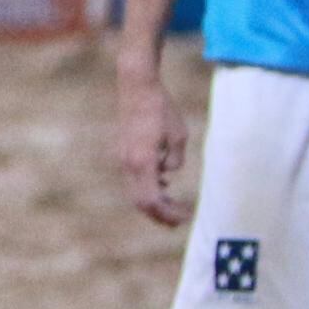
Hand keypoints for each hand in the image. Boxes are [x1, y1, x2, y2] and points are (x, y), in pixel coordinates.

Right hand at [113, 43, 190, 227]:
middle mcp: (128, 163)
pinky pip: (134, 178)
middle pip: (140, 201)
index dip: (167, 214)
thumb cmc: (161, 110)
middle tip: (179, 221)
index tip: (185, 217)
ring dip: (154, 202)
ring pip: (135, 191)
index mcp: (142, 162)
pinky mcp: (124, 152)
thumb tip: (168, 174)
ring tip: (174, 207)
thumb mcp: (178, 136)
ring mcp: (123, 158)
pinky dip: (149, 188)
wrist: (137, 87)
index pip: (151, 200)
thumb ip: (174, 160)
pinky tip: (165, 186)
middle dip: (159, 214)